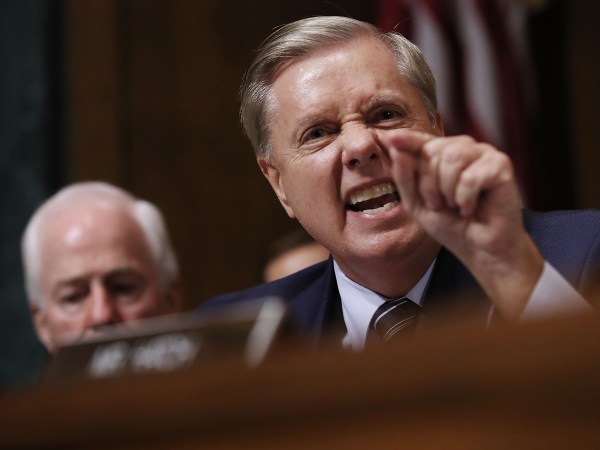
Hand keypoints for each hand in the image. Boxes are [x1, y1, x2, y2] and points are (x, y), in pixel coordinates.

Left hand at [384, 129, 543, 320]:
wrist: (479, 249)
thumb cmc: (450, 224)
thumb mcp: (416, 202)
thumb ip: (404, 175)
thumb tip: (395, 144)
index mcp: (442, 154)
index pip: (421, 141)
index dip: (407, 139)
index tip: (391, 137)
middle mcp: (463, 148)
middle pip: (433, 150)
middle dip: (429, 184)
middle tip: (439, 205)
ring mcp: (484, 154)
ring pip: (452, 157)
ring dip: (447, 190)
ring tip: (454, 205)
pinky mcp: (501, 165)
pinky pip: (471, 176)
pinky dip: (465, 198)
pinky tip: (470, 208)